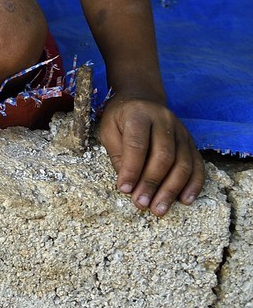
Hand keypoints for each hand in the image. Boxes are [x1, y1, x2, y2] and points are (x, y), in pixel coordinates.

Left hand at [97, 93, 203, 215]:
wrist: (143, 98)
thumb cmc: (121, 118)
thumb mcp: (109, 129)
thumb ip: (118, 154)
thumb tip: (128, 184)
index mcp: (139, 114)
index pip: (137, 144)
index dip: (131, 169)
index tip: (124, 189)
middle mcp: (164, 120)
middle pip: (164, 156)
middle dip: (152, 183)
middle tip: (142, 204)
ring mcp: (182, 131)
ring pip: (183, 163)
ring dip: (171, 190)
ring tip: (159, 209)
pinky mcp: (192, 142)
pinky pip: (198, 165)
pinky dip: (193, 185)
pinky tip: (185, 200)